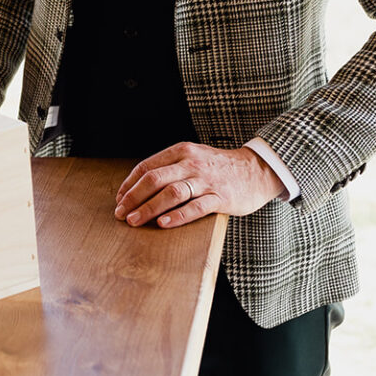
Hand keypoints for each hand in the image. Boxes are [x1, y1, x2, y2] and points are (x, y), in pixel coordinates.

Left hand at [113, 142, 284, 228]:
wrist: (256, 169)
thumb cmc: (219, 167)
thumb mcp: (193, 157)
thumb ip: (170, 167)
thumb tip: (140, 187)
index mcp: (181, 151)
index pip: (147, 166)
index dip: (129, 184)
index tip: (119, 199)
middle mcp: (191, 163)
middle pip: (155, 179)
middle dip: (133, 198)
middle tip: (121, 213)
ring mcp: (206, 180)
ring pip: (172, 193)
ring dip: (149, 208)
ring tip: (135, 221)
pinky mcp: (221, 197)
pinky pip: (196, 207)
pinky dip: (178, 216)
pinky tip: (163, 224)